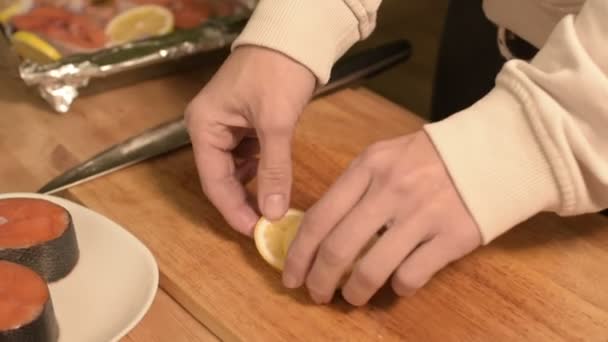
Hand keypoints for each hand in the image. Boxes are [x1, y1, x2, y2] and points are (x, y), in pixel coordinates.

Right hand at [185, 46, 315, 234]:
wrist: (293, 38)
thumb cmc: (278, 73)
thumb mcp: (276, 124)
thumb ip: (274, 170)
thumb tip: (274, 213)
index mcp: (203, 126)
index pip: (214, 181)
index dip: (233, 210)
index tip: (255, 233)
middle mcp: (208, 128)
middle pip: (221, 178)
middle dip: (242, 202)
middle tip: (265, 226)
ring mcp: (225, 126)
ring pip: (235, 170)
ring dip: (252, 189)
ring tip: (271, 210)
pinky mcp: (243, 124)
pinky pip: (247, 157)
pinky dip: (260, 172)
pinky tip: (273, 183)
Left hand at [282, 130, 481, 304]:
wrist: (494, 150)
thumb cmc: (430, 156)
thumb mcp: (384, 156)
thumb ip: (353, 187)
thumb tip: (319, 231)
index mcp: (368, 167)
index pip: (319, 218)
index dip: (298, 254)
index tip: (290, 275)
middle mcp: (390, 190)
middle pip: (338, 249)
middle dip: (318, 280)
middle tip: (315, 294)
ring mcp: (423, 215)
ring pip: (371, 269)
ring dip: (353, 292)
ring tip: (351, 297)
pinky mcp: (453, 237)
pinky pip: (411, 276)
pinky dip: (397, 288)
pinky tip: (397, 284)